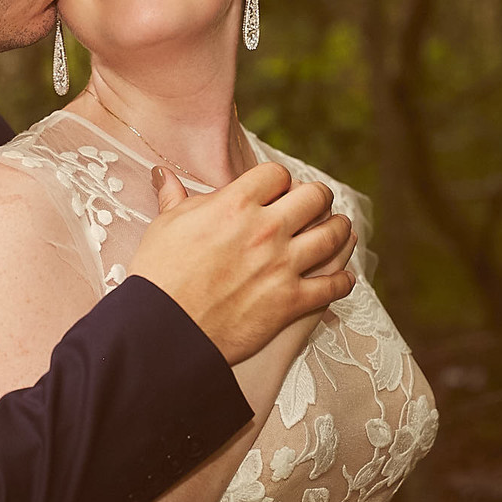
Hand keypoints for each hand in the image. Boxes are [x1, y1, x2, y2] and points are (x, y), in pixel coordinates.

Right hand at [128, 162, 354, 364]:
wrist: (163, 328)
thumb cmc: (159, 275)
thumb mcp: (165, 226)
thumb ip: (174, 197)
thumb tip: (163, 174)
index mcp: (235, 204)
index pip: (276, 174)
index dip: (279, 180)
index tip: (278, 189)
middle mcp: (265, 229)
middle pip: (314, 197)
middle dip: (318, 197)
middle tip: (317, 202)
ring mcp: (282, 265)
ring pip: (332, 236)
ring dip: (339, 230)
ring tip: (339, 229)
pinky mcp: (290, 301)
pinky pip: (332, 286)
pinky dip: (342, 280)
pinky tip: (342, 278)